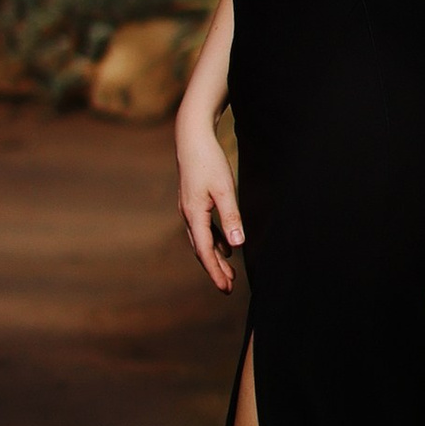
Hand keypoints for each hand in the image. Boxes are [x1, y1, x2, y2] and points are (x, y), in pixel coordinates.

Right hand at [176, 112, 243, 291]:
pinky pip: (203, 228)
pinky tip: (225, 246)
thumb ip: (230, 217)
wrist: (192, 136)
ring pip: (202, 240)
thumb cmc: (208, 160)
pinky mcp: (193, 201)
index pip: (205, 252)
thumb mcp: (223, 189)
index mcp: (193, 214)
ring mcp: (189, 208)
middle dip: (215, 269)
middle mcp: (188, 214)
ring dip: (215, 257)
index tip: (226, 289)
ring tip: (229, 272)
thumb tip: (237, 244)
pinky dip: (214, 241)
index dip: (216, 272)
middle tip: (228, 288)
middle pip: (202, 250)